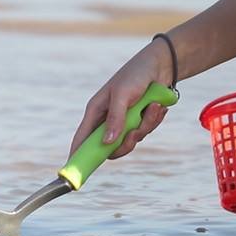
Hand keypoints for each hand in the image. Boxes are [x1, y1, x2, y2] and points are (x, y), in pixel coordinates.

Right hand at [70, 40, 172, 158]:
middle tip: (134, 133)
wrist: (162, 65)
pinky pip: (145, 132)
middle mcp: (108, 120)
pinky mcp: (139, 122)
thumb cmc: (136, 75)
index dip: (77, 155)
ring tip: (153, 106)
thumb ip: (115, 119)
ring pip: (131, 141)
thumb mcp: (123, 95)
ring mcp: (124, 122)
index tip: (74, 169)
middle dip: (125, 143)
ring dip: (145, 126)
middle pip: (109, 148)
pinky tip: (158, 105)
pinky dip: (154, 120)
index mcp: (96, 112)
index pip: (82, 138)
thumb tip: (107, 143)